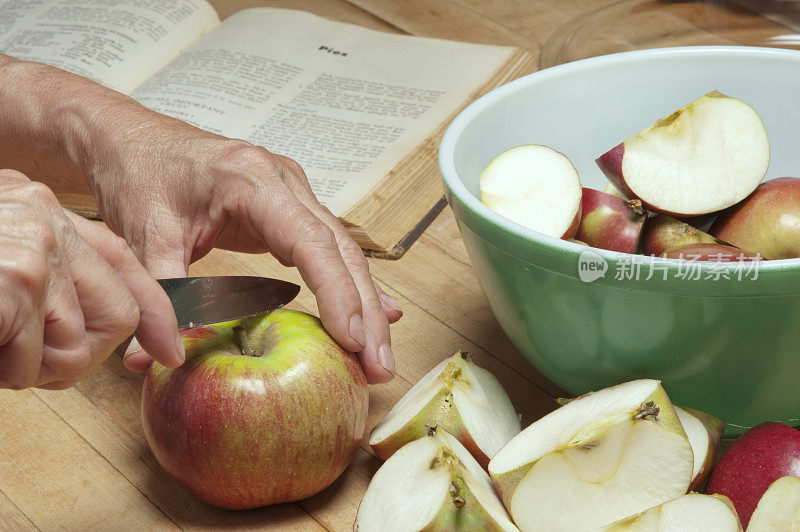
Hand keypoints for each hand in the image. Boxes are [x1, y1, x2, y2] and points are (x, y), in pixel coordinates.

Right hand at [0, 169, 183, 389]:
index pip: (122, 262)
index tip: (170, 350)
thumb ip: (51, 281)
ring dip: (32, 368)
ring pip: (77, 345)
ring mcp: (37, 246)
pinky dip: (6, 369)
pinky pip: (35, 359)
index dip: (151, 312)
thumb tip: (89, 332)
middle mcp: (48, 221)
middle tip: (30, 363)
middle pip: (118, 312)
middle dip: (79, 355)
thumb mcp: (5, 253)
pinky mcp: (17, 276)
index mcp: (46, 213)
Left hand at [87, 105, 400, 382]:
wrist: (134, 139)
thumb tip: (157, 357)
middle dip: (365, 311)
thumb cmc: (141, 174)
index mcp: (253, 180)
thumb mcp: (144, 235)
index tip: (354, 339)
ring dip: (364, 305)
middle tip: (378, 366)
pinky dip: (349, 285)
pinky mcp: (289, 210)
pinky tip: (377, 313)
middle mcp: (284, 182)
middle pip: (341, 250)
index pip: (310, 241)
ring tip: (378, 358)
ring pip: (343, 252)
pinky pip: (328, 250)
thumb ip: (161, 294)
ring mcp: (293, 193)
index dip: (337, 292)